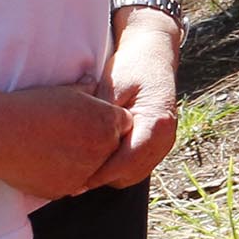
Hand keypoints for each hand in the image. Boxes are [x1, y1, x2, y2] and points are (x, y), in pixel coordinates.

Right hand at [0, 85, 133, 201]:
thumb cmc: (31, 108)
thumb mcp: (64, 92)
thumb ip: (86, 90)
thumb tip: (93, 81)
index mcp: (108, 121)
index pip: (123, 124)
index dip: (106, 123)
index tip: (88, 122)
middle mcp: (104, 147)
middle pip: (110, 149)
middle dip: (96, 144)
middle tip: (69, 138)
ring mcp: (86, 171)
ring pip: (90, 169)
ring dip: (78, 163)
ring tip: (52, 151)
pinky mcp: (67, 189)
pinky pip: (70, 184)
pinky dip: (60, 177)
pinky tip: (42, 165)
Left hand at [89, 14, 180, 189]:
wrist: (153, 55)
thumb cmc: (131, 67)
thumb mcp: (112, 87)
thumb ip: (102, 117)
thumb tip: (83, 145)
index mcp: (157, 122)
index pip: (127, 160)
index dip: (100, 174)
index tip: (74, 182)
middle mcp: (166, 136)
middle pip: (131, 174)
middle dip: (103, 179)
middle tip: (72, 179)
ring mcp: (165, 142)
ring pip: (134, 175)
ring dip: (111, 176)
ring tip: (82, 173)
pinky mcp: (158, 144)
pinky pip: (137, 168)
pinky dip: (118, 170)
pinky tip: (97, 163)